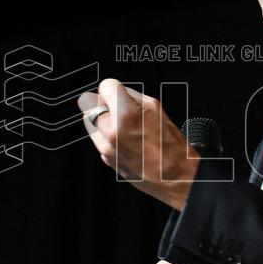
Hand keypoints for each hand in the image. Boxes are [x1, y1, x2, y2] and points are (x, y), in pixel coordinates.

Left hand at [77, 79, 199, 210]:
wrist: (174, 177)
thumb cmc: (170, 145)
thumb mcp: (156, 109)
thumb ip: (132, 96)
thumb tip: (117, 92)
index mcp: (125, 115)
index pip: (105, 86)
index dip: (114, 88)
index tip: (119, 92)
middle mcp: (111, 131)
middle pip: (88, 102)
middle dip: (102, 102)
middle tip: (117, 107)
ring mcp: (105, 147)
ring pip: (89, 121)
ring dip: (102, 118)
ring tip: (122, 124)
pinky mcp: (105, 157)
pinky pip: (98, 138)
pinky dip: (107, 135)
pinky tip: (126, 139)